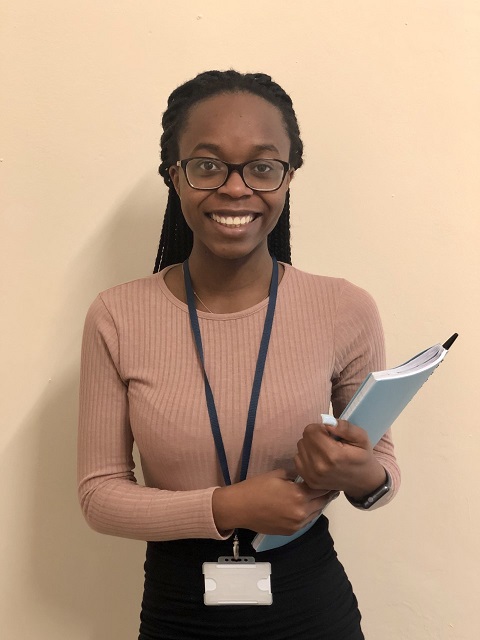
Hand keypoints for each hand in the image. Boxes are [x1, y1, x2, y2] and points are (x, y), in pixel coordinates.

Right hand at [212, 469, 333, 535]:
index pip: (321, 488)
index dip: (327, 482)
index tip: (332, 477)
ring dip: (319, 504)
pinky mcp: (291, 532)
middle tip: (331, 485)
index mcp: (299, 495)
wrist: (239, 508)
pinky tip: (306, 505)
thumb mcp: (278, 474)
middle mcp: (302, 512)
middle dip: (327, 493)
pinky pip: (306, 521)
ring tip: (321, 495)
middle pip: (322, 502)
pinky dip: (309, 512)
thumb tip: (306, 474)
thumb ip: (296, 474)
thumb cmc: (257, 487)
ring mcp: (297, 525)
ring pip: (316, 513)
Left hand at [294, 419, 386, 498]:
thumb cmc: (362, 456)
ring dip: (310, 445)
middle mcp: (319, 467)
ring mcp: (312, 476)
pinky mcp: (308, 481)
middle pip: (304, 438)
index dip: (320, 428)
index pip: (311, 430)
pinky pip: (297, 459)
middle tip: (329, 443)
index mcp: (333, 455)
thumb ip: (345, 427)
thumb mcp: (361, 437)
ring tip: (325, 451)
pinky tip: (319, 459)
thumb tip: (326, 422)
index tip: (331, 434)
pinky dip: (306, 456)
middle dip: (315, 436)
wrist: (362, 481)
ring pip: (300, 447)